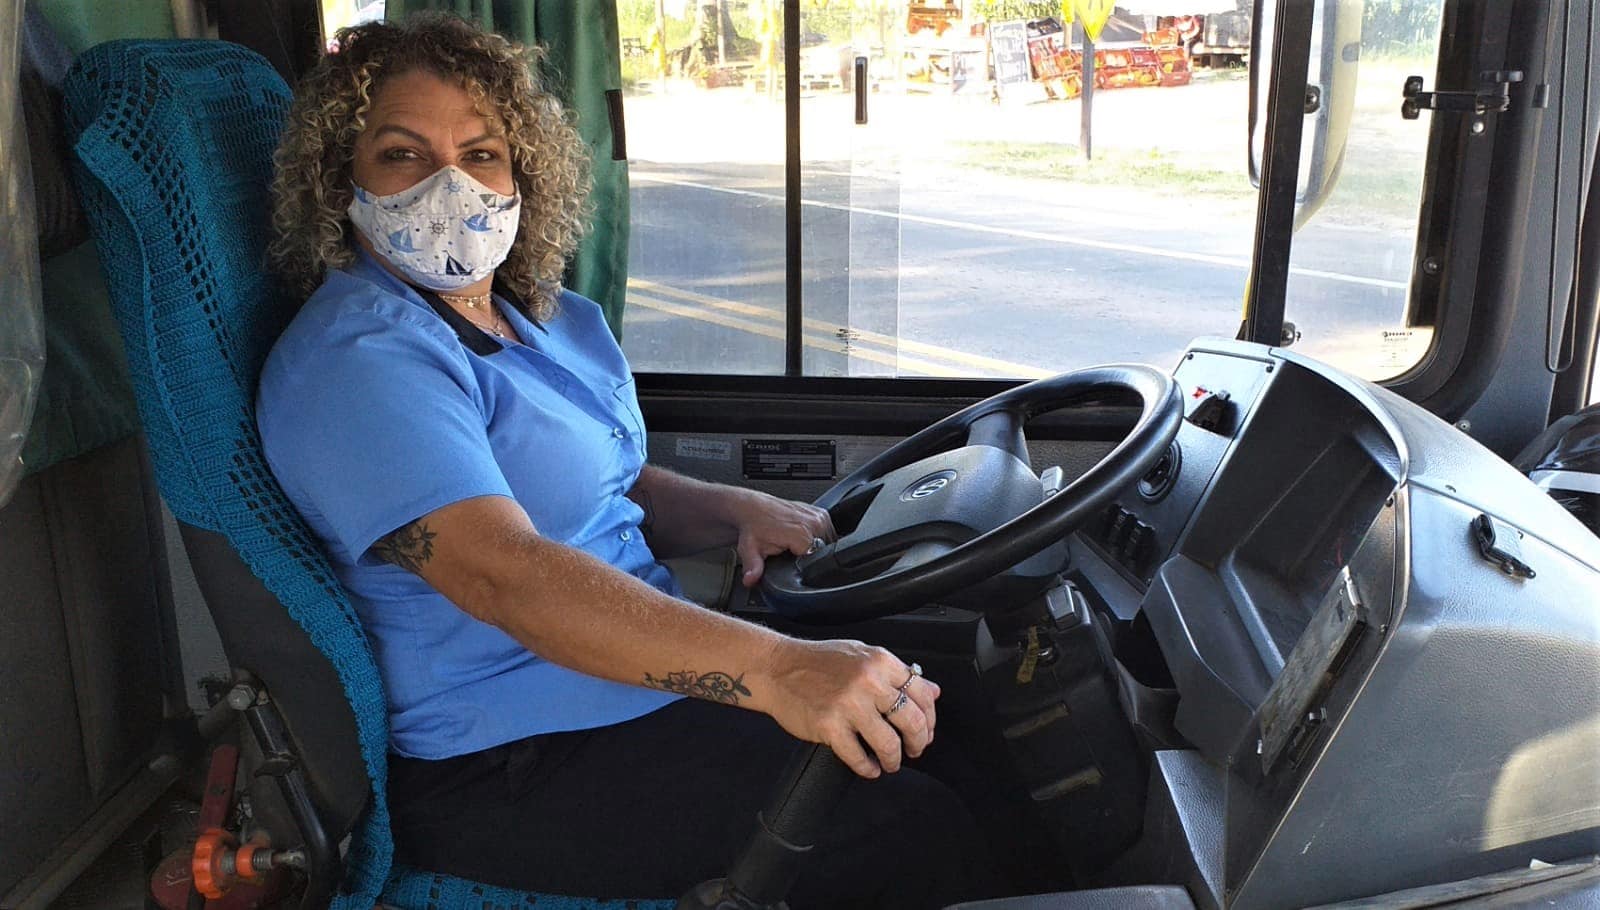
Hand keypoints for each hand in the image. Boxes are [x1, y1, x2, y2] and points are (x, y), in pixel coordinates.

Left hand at [728, 490, 835, 586]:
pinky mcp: (821, 513)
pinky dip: (819, 538)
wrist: (753, 507)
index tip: (792, 564)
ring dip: (817, 548)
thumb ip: (753, 567)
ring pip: (828, 544)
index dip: (805, 568)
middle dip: (809, 558)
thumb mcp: (750, 550)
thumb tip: (750, 580)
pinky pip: (828, 533)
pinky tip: (804, 537)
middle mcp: (813, 523)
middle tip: (791, 553)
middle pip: (823, 553)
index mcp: (801, 533)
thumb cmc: (753, 527)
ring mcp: (819, 517)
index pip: (816, 561)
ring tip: (797, 545)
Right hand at [757, 638, 939, 778]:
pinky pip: (858, 757)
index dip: (931, 718)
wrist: (776, 668)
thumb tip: (931, 690)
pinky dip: (868, 768)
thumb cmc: (817, 661)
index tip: (927, 730)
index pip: (922, 694)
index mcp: (880, 661)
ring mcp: (849, 705)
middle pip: (913, 721)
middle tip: (915, 750)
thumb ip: (896, 672)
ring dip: (894, 759)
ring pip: (889, 744)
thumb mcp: (862, 655)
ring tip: (890, 762)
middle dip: (919, 742)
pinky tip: (869, 767)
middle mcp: (868, 681)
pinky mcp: (829, 726)